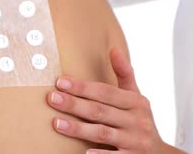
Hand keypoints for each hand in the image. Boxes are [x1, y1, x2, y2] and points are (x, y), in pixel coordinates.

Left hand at [47, 48, 184, 153]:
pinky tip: (82, 151)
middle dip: (74, 104)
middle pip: (100, 111)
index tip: (62, 82)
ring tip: (57, 123)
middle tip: (52, 98)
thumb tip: (114, 49)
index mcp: (137, 102)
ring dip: (78, 128)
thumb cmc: (140, 120)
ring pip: (102, 133)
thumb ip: (124, 74)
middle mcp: (137, 120)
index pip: (106, 92)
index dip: (83, 87)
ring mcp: (135, 141)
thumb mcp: (136, 97)